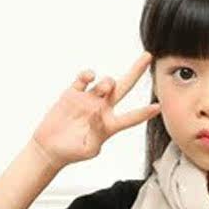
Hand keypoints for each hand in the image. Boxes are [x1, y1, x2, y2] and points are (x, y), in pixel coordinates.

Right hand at [31, 50, 160, 167]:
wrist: (49, 148)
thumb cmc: (71, 152)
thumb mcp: (90, 148)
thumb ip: (98, 132)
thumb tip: (98, 111)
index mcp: (110, 125)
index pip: (132, 117)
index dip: (144, 112)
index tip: (158, 107)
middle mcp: (102, 109)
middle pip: (124, 87)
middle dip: (136, 71)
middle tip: (147, 56)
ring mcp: (88, 99)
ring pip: (106, 83)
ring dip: (108, 82)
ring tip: (105, 87)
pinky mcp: (73, 93)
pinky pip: (84, 79)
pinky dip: (88, 75)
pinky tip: (90, 77)